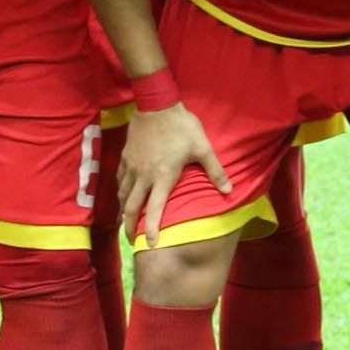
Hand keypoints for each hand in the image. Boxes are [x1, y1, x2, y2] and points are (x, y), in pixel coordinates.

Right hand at [116, 101, 227, 247]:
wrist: (156, 104)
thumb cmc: (181, 127)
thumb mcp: (203, 147)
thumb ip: (215, 171)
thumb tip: (229, 191)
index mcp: (163, 176)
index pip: (155, 209)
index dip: (151, 229)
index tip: (150, 244)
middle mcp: (144, 175)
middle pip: (131, 207)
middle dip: (129, 227)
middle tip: (131, 241)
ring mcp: (132, 166)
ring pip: (123, 194)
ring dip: (124, 210)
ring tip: (125, 221)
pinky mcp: (126, 156)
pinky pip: (120, 179)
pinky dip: (121, 191)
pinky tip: (123, 194)